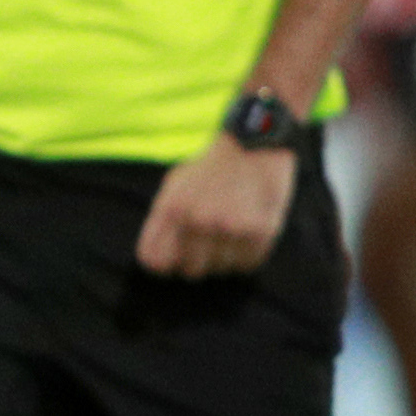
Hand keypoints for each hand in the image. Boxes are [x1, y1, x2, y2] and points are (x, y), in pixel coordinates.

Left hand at [136, 136, 294, 277]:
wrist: (253, 143)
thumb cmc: (210, 168)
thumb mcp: (174, 186)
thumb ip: (162, 221)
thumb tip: (156, 263)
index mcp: (171, 208)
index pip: (155, 261)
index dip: (165, 265)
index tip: (175, 260)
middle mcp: (197, 220)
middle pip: (190, 271)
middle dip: (198, 262)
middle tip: (209, 245)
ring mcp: (229, 227)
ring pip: (221, 270)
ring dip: (225, 257)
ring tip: (231, 232)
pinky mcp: (260, 231)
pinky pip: (247, 264)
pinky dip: (247, 255)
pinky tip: (247, 234)